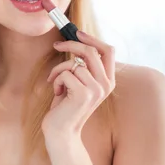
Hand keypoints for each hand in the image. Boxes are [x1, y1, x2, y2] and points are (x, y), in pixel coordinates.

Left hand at [43, 31, 115, 145]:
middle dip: (70, 45)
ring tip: (56, 84)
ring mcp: (96, 90)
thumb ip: (82, 66)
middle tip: (56, 46)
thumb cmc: (65, 105)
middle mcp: (106, 84)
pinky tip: (57, 93)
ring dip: (58, 71)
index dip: (92, 39)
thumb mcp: (77, 82)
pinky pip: (65, 74)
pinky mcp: (84, 94)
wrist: (61, 131)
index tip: (76, 33)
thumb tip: (76, 42)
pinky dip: (55, 81)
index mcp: (107, 80)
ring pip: (73, 64)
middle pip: (90, 51)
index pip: (108, 51)